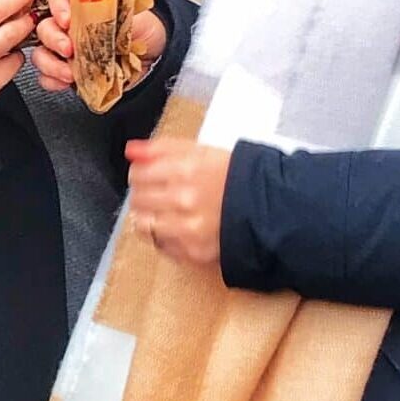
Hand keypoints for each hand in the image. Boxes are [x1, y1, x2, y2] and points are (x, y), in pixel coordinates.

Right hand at [33, 0, 167, 95]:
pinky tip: (66, 82)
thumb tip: (98, 10)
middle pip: (44, 27)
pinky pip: (49, 77)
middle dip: (53, 40)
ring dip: (51, 64)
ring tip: (69, 73)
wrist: (155, 53)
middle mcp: (69, 25)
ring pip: (42, 54)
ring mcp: (67, 50)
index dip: (57, 8)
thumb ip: (110, 7)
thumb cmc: (143, 26)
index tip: (67, 20)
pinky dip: (53, 81)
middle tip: (69, 49)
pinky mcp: (70, 72)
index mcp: (80, 2)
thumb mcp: (131, 9)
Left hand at [125, 138, 232, 268]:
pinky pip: (160, 245)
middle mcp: (184, 200)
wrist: (268, 209)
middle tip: (160, 194)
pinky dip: (164, 236)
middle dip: (144, 195)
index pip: (138, 174)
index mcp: (186, 170)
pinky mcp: (192, 252)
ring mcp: (187, 229)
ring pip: (142, 224)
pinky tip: (180, 228)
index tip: (148, 176)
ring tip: (166, 213)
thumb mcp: (202, 151)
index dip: (141, 175)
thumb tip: (131, 150)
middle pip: (138, 199)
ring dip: (149, 217)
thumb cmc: (235, 178)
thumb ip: (162, 148)